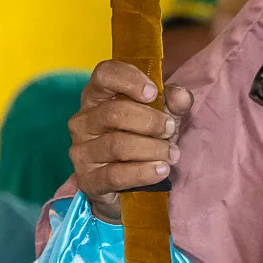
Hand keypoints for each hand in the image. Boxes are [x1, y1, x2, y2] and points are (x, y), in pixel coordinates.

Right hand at [70, 60, 191, 223]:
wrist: (128, 187)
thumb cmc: (142, 140)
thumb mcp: (162, 117)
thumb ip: (172, 103)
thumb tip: (181, 95)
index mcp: (98, 96)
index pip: (104, 74)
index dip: (129, 79)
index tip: (152, 92)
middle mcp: (83, 120)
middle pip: (115, 112)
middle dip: (150, 121)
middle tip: (170, 130)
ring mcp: (81, 151)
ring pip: (118, 145)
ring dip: (152, 149)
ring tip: (172, 154)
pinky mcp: (88, 179)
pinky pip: (116, 175)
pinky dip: (144, 172)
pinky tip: (161, 170)